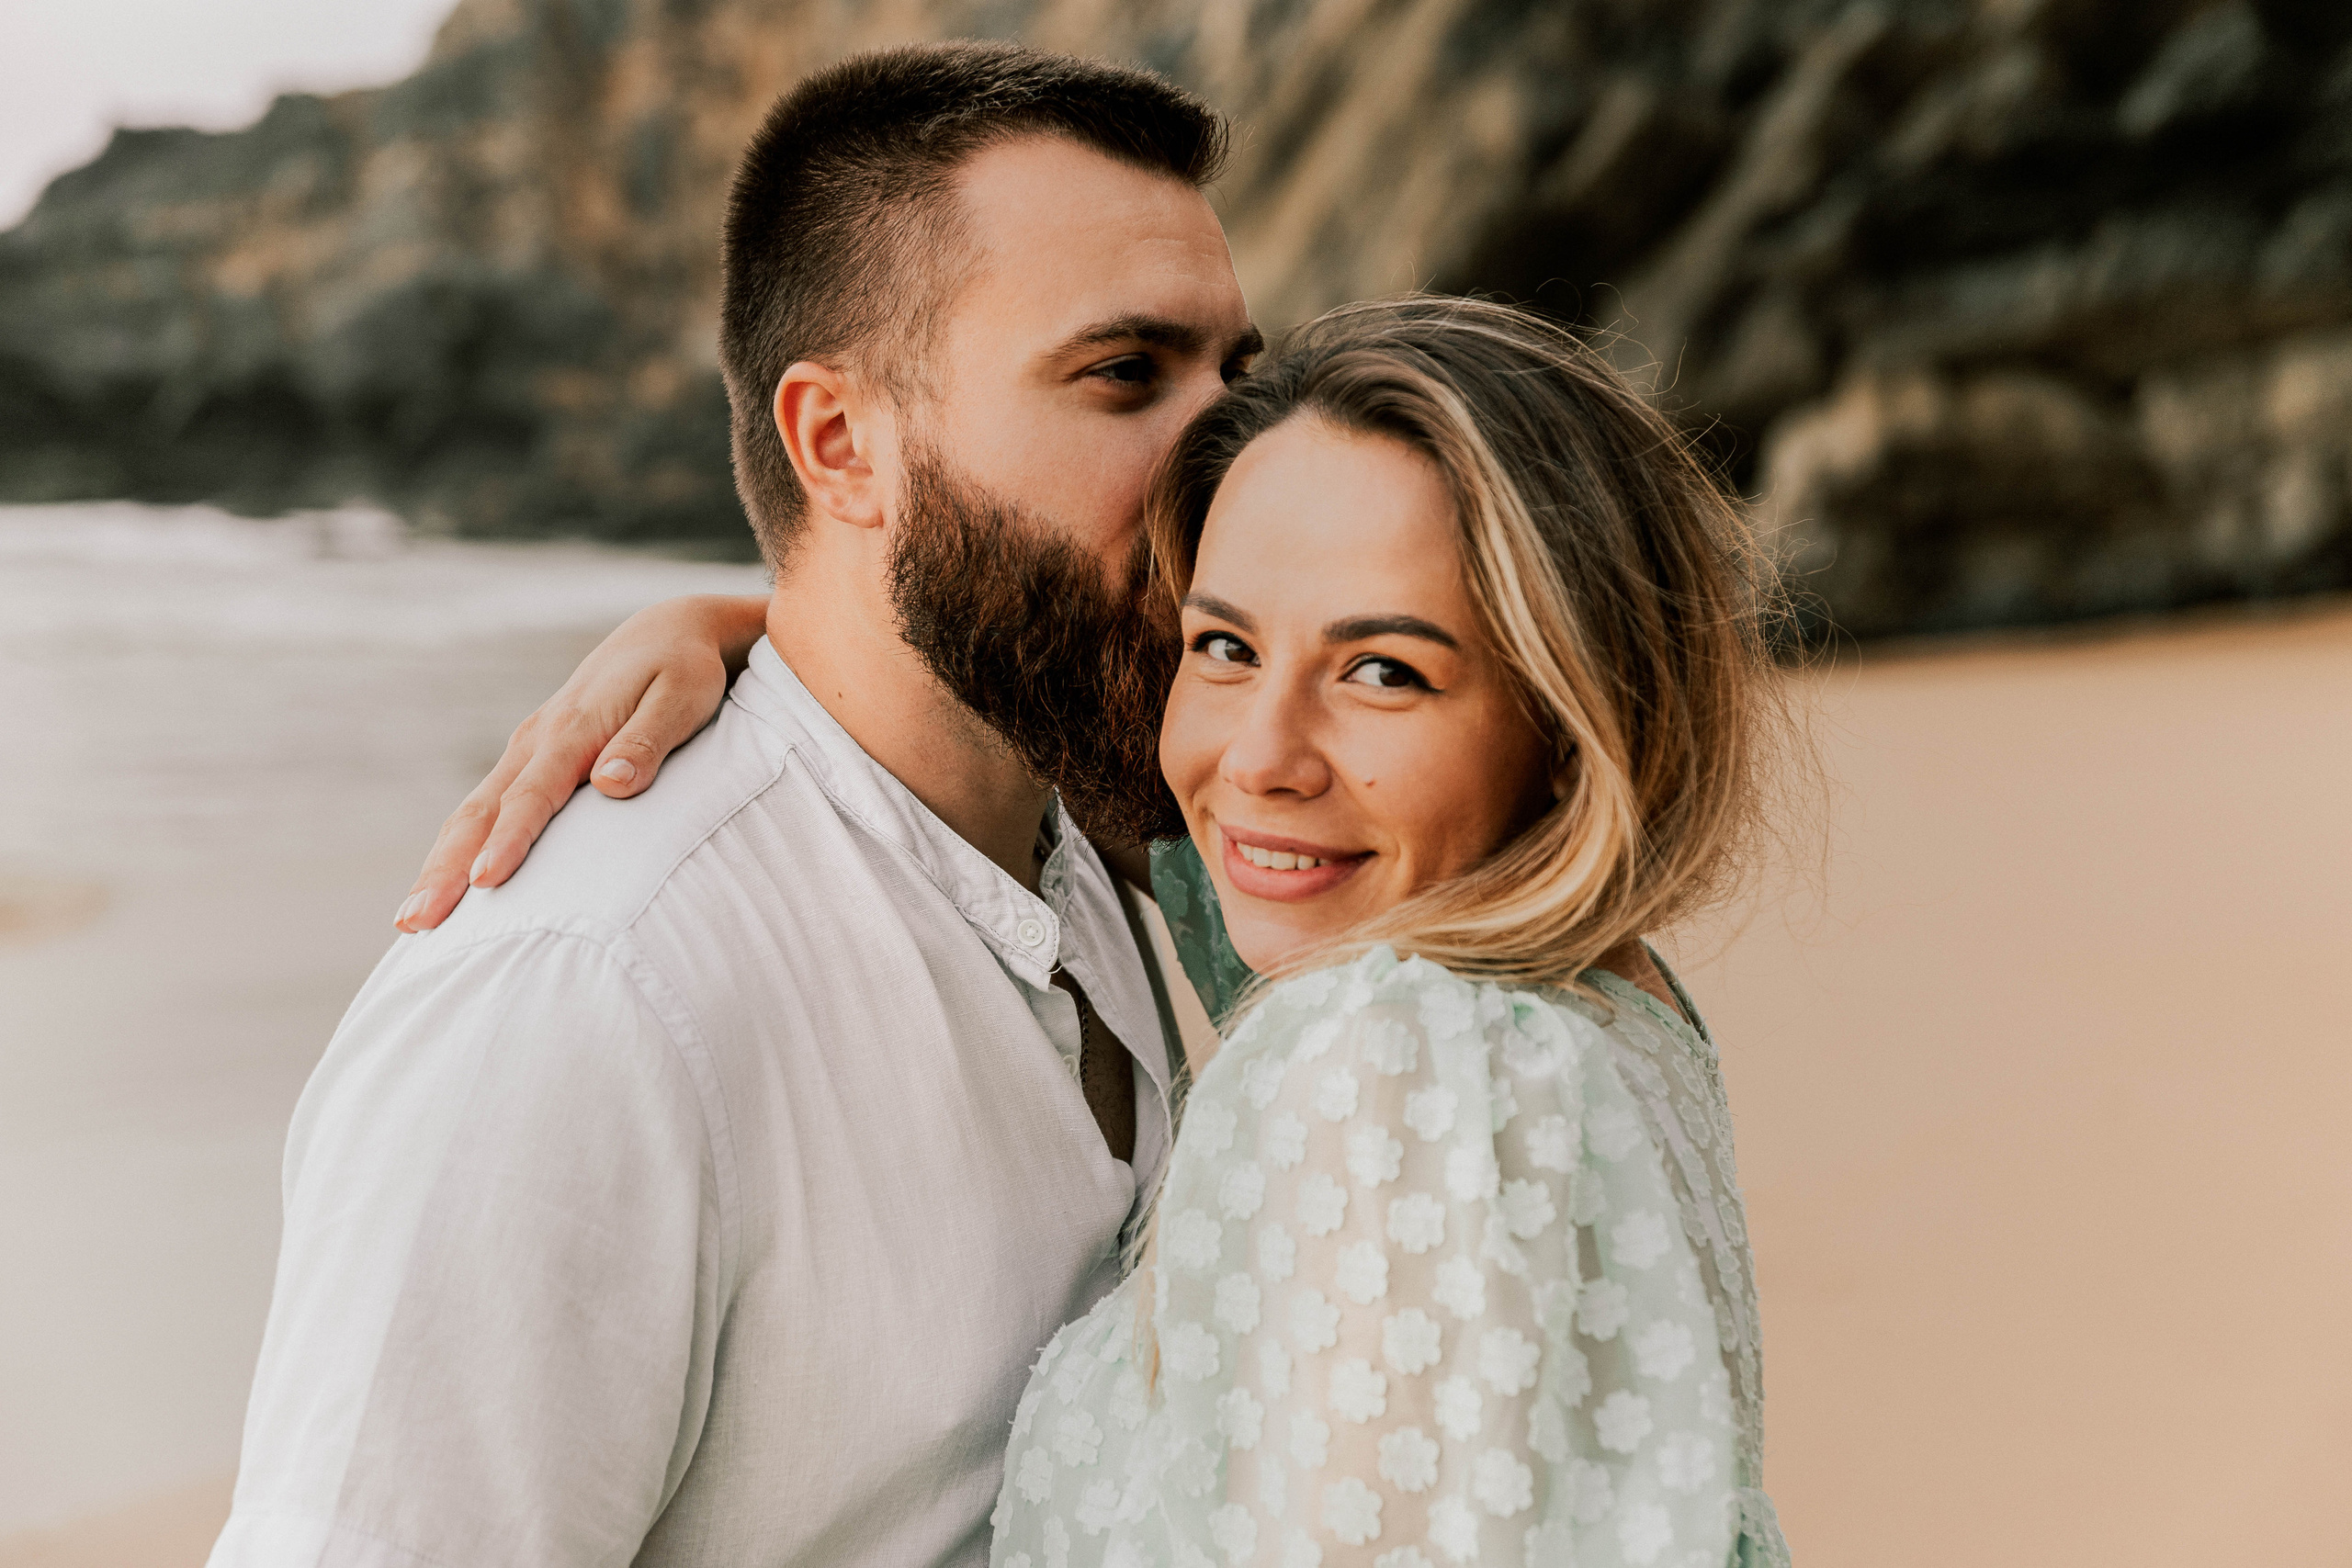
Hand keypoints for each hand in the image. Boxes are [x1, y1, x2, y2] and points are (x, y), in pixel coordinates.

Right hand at [394, 594, 768, 930]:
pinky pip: (485, 808)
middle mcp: (538, 740)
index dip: (509, 839)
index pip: (534, 793)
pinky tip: (444, 888)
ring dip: (439, 866)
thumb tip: (611, 783)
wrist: (666, 633)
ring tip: (411, 921)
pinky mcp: (531, 760)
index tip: (485, 881)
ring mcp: (528, 750)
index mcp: (574, 728)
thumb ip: (647, 741)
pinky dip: (458, 847)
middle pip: (481, 811)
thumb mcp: (682, 698)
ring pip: (473, 812)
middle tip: (416, 922)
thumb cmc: (683, 670)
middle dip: (445, 869)